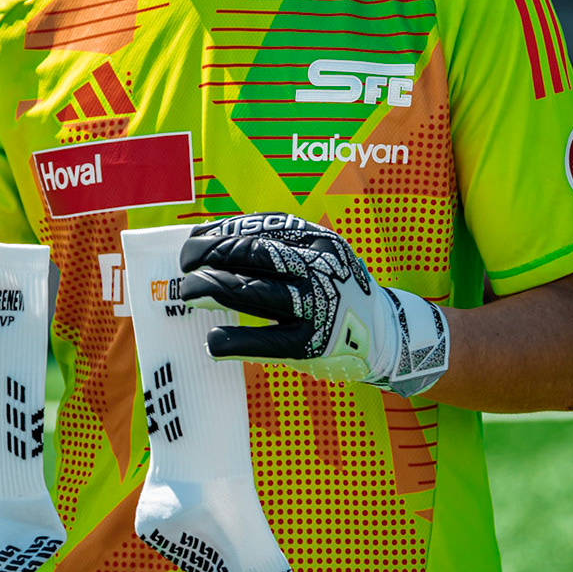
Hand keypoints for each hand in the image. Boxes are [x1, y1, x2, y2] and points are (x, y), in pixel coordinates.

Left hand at [178, 213, 450, 396]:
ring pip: (254, 292)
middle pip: (254, 254)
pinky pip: (265, 342)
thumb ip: (277, 249)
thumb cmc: (336, 291)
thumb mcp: (319, 257)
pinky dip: (234, 341)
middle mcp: (319, 268)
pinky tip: (213, 342)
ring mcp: (317, 306)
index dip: (221, 232)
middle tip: (185, 266)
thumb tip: (210, 244)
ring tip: (188, 294)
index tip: (194, 240)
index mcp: (318, 240)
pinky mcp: (313, 344)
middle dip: (210, 256)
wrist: (387, 334)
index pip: (261, 227)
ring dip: (213, 290)